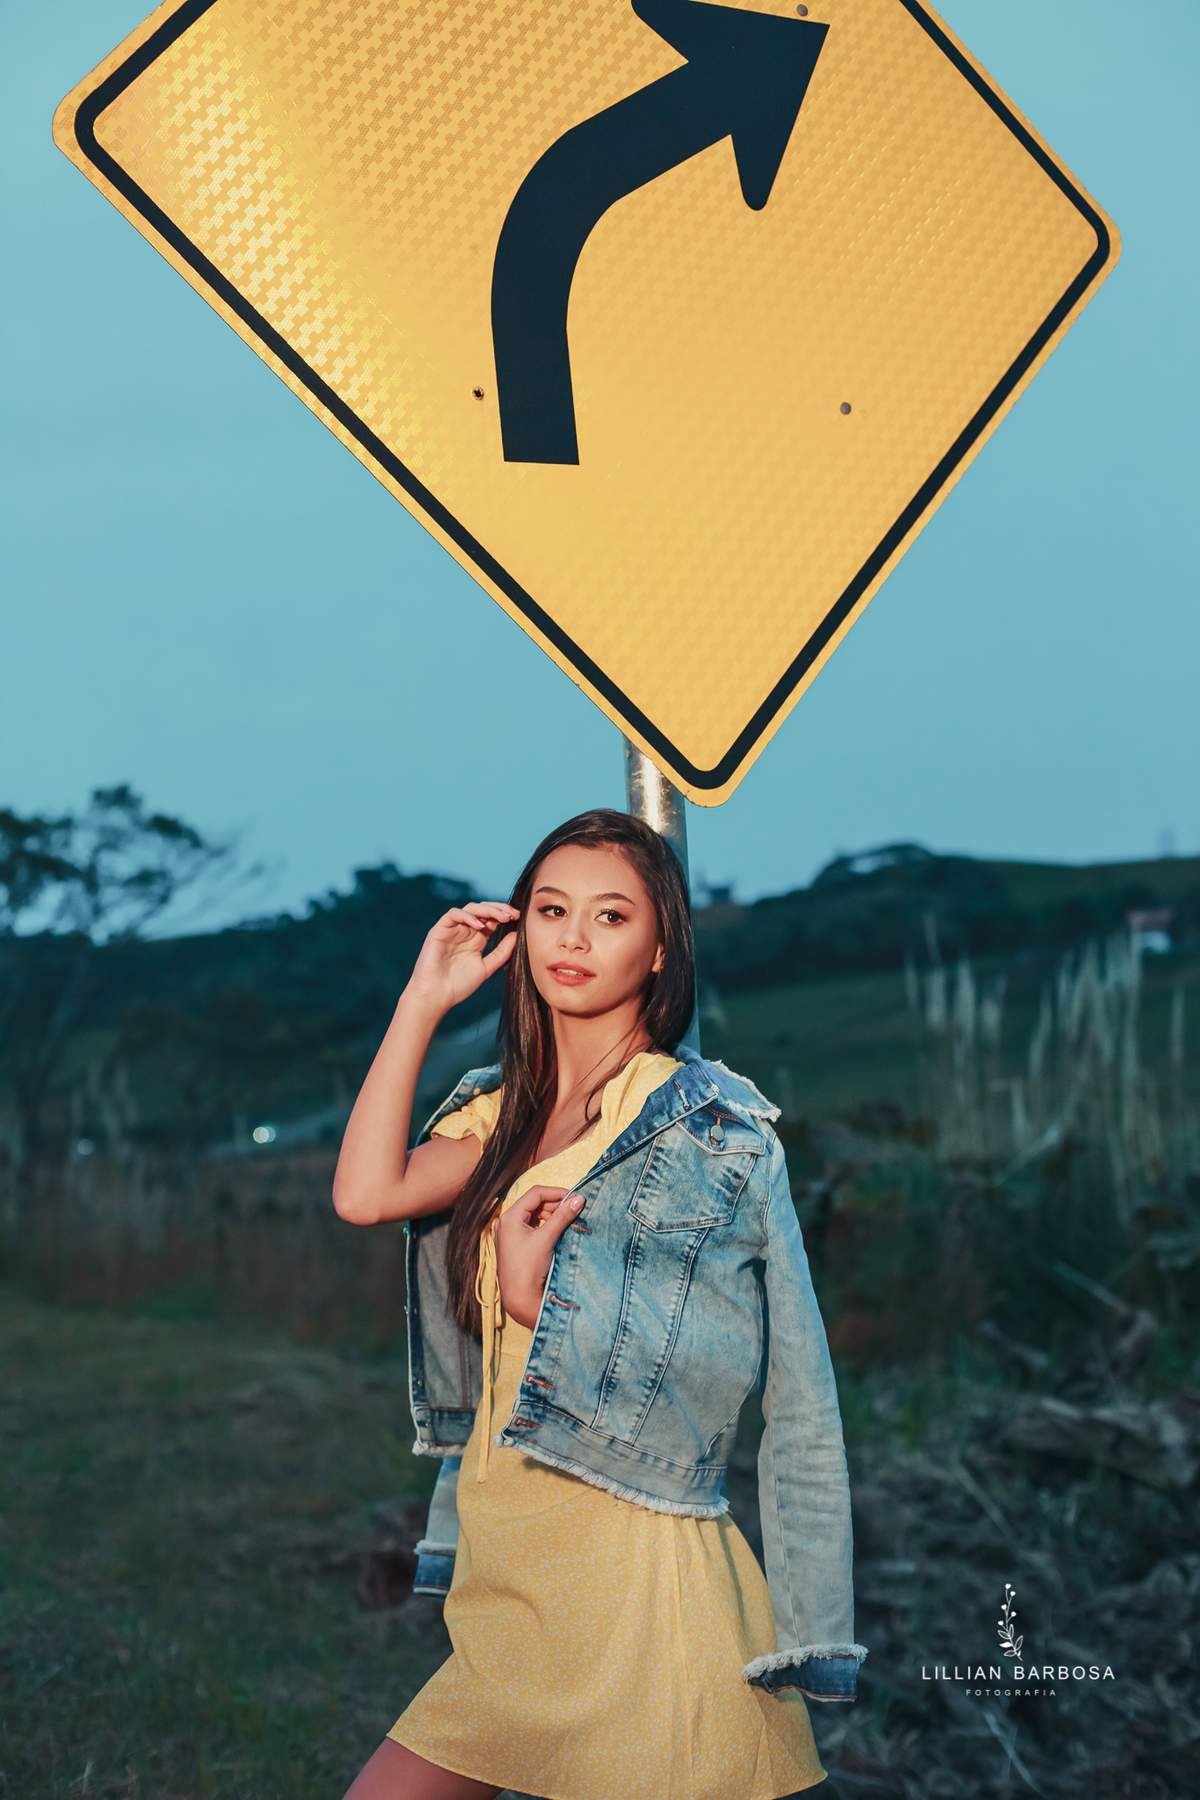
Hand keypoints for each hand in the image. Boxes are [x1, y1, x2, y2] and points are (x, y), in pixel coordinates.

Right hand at [405, 903, 519, 1016]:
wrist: (436, 996)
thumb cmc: (459, 985)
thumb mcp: (487, 967)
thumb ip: (502, 952)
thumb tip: (517, 934)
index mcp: (477, 938)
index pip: (493, 919)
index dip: (506, 915)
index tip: (520, 918)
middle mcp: (466, 930)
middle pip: (484, 910)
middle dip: (500, 909)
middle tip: (514, 914)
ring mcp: (453, 929)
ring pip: (471, 908)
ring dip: (488, 910)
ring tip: (503, 917)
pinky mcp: (440, 929)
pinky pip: (454, 914)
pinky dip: (468, 916)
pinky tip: (480, 925)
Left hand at [494, 1184, 583, 1328]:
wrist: (519, 1298)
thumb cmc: (528, 1268)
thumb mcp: (547, 1238)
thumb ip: (563, 1216)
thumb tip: (579, 1199)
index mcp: (510, 1217)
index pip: (536, 1194)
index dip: (557, 1192)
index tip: (575, 1197)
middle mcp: (506, 1222)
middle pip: (534, 1204)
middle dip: (555, 1205)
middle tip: (574, 1210)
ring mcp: (509, 1233)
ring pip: (534, 1215)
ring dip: (552, 1215)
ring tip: (568, 1221)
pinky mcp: (515, 1244)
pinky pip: (532, 1227)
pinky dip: (546, 1226)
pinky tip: (558, 1231)